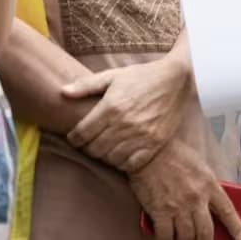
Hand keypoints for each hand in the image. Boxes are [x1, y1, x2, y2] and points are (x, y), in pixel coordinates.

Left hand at [61, 56, 191, 172]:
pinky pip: (131, 164)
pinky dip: (123, 162)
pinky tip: (122, 152)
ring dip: (105, 155)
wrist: (177, 79)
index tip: (75, 137)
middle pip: (94, 149)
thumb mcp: (114, 76)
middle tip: (90, 142)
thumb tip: (62, 92)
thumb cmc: (142, 76)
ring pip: (111, 159)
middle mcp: (124, 124)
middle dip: (88, 147)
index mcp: (111, 107)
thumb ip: (87, 85)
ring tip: (106, 147)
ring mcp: (141, 136)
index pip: (82, 134)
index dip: (74, 138)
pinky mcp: (154, 144)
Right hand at [130, 121, 240, 239]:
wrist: (150, 150)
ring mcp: (178, 207)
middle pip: (206, 231)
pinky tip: (167, 239)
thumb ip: (206, 186)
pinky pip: (166, 236)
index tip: (240, 237)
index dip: (235, 227)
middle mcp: (196, 199)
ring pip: (187, 237)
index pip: (227, 211)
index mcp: (209, 185)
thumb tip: (208, 203)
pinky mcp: (160, 212)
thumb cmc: (173, 154)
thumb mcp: (199, 166)